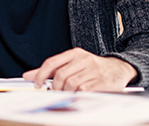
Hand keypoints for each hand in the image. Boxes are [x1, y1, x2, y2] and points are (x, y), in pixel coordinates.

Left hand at [22, 48, 136, 91]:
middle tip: (55, 93)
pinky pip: (83, 90)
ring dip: (66, 92)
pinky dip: (77, 95)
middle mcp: (85, 59)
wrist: (120, 68)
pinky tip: (79, 94)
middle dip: (55, 87)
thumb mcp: (73, 64)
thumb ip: (51, 70)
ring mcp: (94, 70)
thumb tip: (28, 76)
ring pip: (71, 84)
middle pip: (60, 75)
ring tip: (68, 94)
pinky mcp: (102, 81)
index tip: (36, 84)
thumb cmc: (93, 68)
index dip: (40, 74)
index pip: (52, 62)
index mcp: (75, 53)